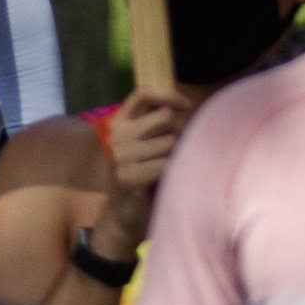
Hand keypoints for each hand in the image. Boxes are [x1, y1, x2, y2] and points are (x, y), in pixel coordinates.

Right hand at [94, 85, 194, 244]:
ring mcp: (121, 156)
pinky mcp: (129, 176)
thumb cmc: (143, 173)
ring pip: (170, 142)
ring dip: (177, 155)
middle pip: (164, 117)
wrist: (125, 212)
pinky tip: (166, 179)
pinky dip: (173, 171)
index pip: (143, 93)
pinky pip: (166, 164)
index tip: (187, 105)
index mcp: (119, 121)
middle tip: (175, 151)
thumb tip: (187, 102)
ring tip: (167, 168)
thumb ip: (156, 122)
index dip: (168, 94)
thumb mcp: (145, 142)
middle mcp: (117, 135)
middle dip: (178, 131)